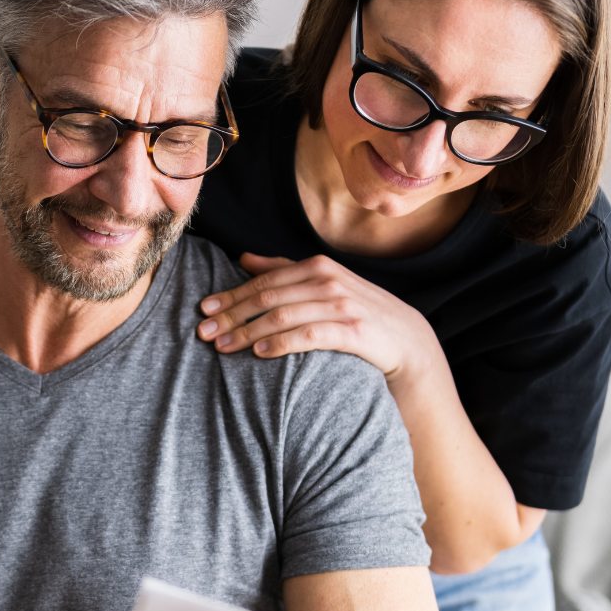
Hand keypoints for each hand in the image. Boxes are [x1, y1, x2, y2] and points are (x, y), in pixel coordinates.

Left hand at [196, 254, 436, 379]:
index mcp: (317, 266)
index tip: (204, 310)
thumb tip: (243, 258)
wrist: (407, 341)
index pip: (263, 280)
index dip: (231, 295)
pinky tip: (258, 353)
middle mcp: (328, 280)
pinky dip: (279, 343)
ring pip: (281, 316)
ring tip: (223, 347)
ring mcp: (341, 305)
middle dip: (231, 315)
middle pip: (267, 297)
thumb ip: (283, 270)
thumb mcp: (323, 285)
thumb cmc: (357, 312)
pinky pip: (307, 335)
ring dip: (247, 332)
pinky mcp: (352, 330)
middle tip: (204, 333)